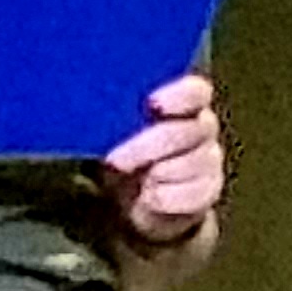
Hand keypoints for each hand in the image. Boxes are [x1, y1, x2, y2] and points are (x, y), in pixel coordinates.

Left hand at [105, 72, 224, 243]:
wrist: (137, 197)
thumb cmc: (124, 151)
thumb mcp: (114, 131)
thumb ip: (112, 116)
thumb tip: (82, 106)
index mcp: (184, 104)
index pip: (195, 91)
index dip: (179, 95)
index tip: (152, 103)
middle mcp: (202, 128)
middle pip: (190, 131)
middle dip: (148, 147)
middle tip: (115, 161)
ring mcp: (209, 159)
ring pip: (194, 164)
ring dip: (159, 174)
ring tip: (135, 182)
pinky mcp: (208, 190)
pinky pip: (196, 194)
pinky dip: (167, 198)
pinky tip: (148, 198)